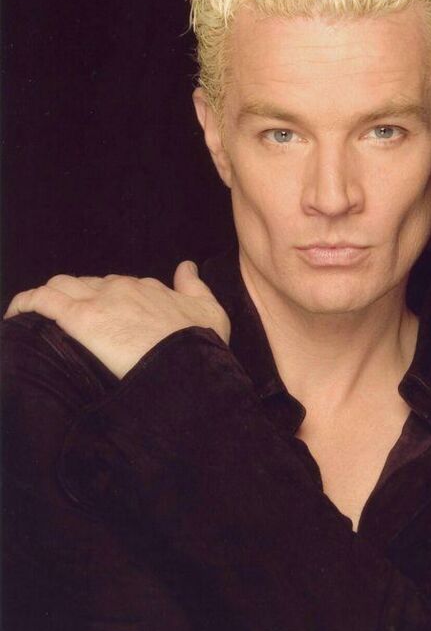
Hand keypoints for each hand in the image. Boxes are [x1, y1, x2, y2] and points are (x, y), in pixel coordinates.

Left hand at [3, 261, 230, 378]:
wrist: (187, 364)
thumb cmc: (200, 344)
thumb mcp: (211, 312)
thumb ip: (195, 287)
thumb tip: (186, 266)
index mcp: (147, 288)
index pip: (117, 286)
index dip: (108, 299)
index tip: (105, 316)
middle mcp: (121, 288)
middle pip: (88, 283)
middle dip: (78, 298)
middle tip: (73, 323)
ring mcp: (99, 301)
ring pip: (63, 286)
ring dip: (51, 297)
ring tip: (41, 318)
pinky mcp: (79, 317)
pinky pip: (43, 300)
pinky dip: (26, 303)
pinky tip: (15, 314)